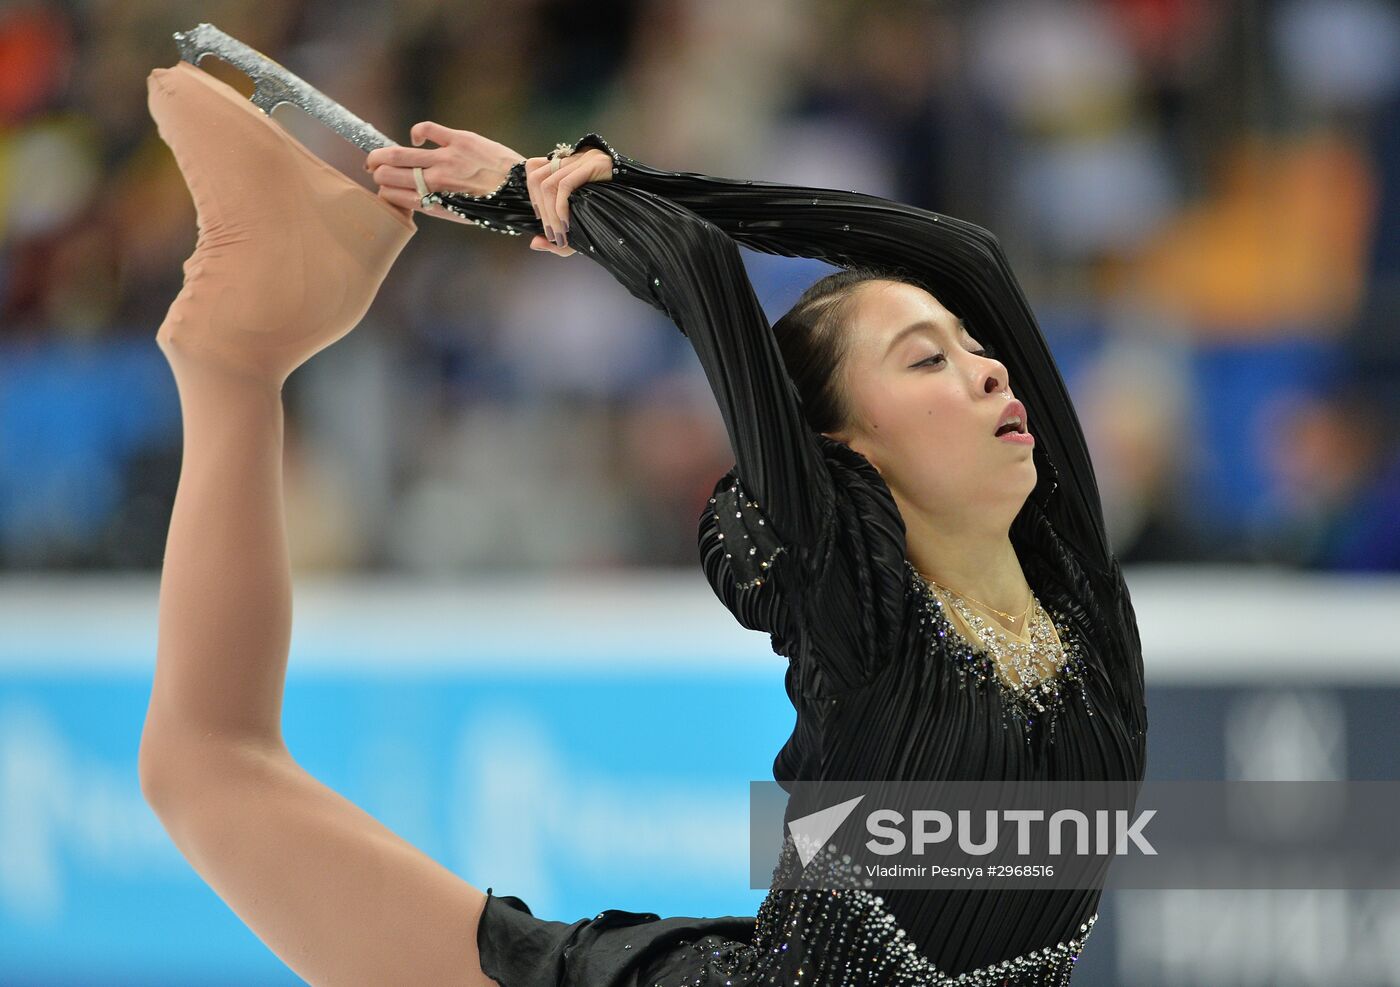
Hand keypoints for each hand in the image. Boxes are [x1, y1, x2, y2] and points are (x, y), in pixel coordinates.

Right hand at [365, 121, 524, 219]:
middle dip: (377, 172)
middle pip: (388, 174)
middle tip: (374, 170)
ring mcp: (446, 159)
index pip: (392, 195)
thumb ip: (434, 206)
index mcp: (435, 203)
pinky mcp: (459, 140)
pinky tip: (416, 137)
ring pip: (398, 154)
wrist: (523, 191)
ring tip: (378, 155)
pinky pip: (426, 129)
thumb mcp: (461, 216)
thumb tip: (409, 197)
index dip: (384, 191)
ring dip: (382, 155)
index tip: (385, 188)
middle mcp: (436, 182)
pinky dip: (416, 132)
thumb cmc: (493, 207)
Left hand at [523, 148, 613, 255]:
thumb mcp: (581, 227)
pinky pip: (565, 184)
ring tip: (558, 234)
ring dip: (549, 212)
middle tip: (551, 234)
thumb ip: (556, 238)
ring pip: (548, 183)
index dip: (532, 197)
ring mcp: (583, 158)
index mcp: (568, 163)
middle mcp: (573, 157)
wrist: (643, 205)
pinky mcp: (593, 164)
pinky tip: (566, 224)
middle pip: (537, 177)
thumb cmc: (612, 215)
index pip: (534, 170)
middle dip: (540, 209)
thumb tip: (533, 243)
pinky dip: (560, 207)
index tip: (542, 219)